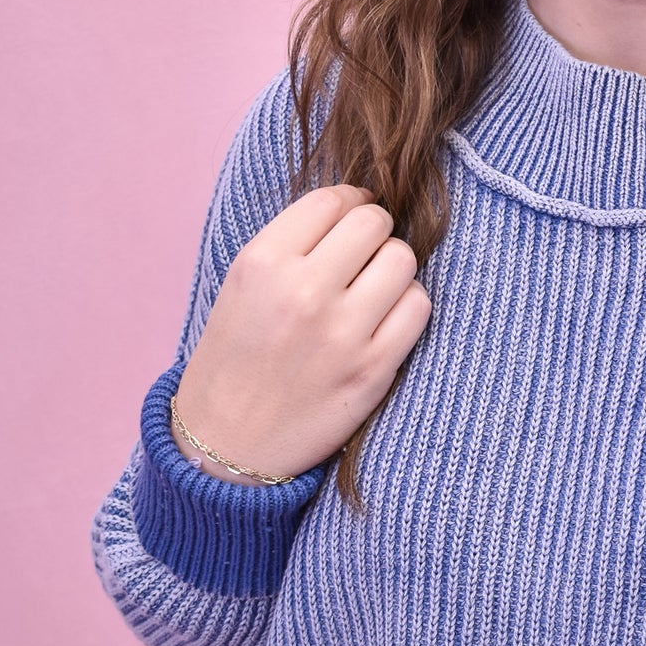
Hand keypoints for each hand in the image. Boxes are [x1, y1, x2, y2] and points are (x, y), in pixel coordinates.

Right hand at [171, 184, 431, 482]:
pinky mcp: (373, 369)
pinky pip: (418, 307)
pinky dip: (407, 307)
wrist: (227, 445)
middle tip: (361, 257)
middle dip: (372, 233)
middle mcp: (302, 291)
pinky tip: (383, 320)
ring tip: (371, 290)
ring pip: (402, 259)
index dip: (348, 203)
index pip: (331, 200)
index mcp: (262, 263)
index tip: (348, 220)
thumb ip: (293, 244)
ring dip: (392, 269)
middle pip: (373, 222)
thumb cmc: (235, 359)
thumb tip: (356, 205)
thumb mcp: (242, 285)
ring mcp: (342, 332)